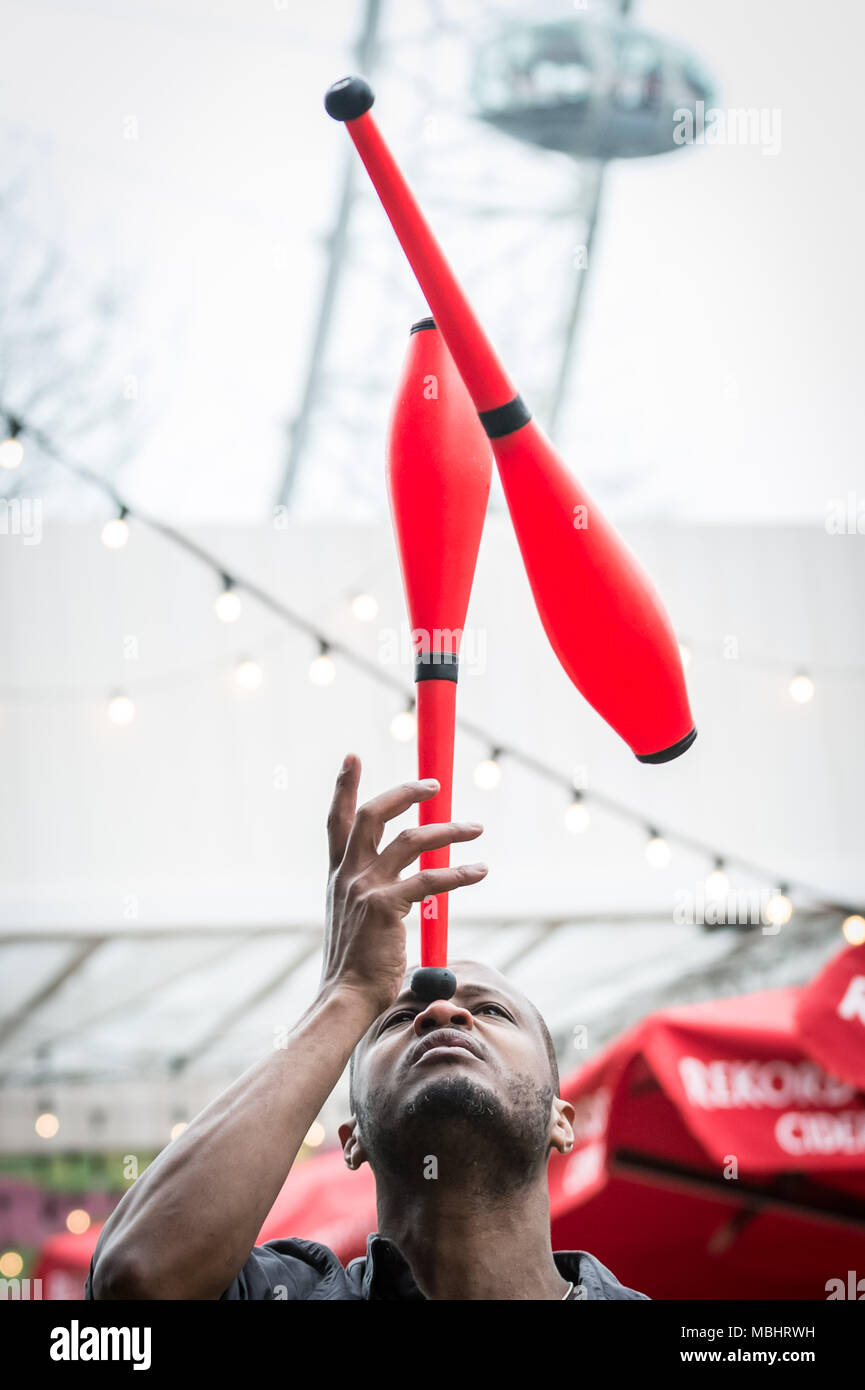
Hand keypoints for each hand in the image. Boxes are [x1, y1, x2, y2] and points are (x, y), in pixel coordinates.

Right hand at [319, 754, 486, 1016]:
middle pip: (374, 815)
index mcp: (338, 877)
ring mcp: (364, 888)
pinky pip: (430, 879)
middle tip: (434, 784)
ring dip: (448, 830)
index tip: (352, 757)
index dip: (345, 787)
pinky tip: (479, 871)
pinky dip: (459, 872)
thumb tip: (398, 895)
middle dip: (405, 792)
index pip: (338, 822)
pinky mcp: (384, 906)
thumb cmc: (356, 971)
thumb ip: (372, 899)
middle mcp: (347, 876)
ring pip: (411, 840)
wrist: (344, 1000)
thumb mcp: (356, 923)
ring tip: (476, 829)